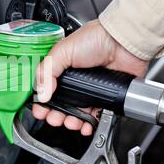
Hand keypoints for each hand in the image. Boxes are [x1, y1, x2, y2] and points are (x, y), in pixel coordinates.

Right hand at [32, 19, 148, 135]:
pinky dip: (88, 124)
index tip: (40, 110)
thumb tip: (41, 94)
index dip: (41, 102)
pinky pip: (94, 116)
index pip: (46, 89)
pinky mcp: (103, 97)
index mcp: (60, 68)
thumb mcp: (63, 51)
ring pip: (75, 113)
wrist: (123, 43)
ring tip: (70, 122)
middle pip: (59, 105)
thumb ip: (47, 71)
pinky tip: (85, 125)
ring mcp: (88, 90)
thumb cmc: (96, 38)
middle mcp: (73, 81)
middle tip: (54, 118)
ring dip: (70, 121)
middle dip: (54, 115)